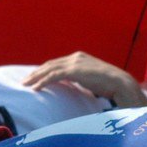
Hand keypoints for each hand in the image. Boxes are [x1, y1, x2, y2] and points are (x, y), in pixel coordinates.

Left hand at [21, 52, 145, 107]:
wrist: (121, 84)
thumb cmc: (112, 86)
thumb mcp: (94, 81)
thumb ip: (83, 81)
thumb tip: (79, 89)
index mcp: (80, 58)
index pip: (58, 64)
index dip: (45, 71)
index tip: (36, 78)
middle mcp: (76, 57)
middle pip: (50, 64)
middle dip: (36, 73)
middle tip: (25, 81)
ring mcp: (74, 63)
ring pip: (49, 69)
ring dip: (36, 77)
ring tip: (25, 85)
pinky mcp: (74, 70)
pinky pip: (54, 76)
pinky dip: (43, 82)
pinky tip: (35, 88)